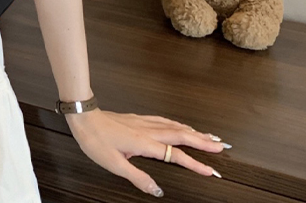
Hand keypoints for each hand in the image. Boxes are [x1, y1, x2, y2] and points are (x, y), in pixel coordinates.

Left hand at [65, 107, 230, 197]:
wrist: (83, 116)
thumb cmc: (95, 139)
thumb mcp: (114, 164)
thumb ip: (137, 177)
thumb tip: (156, 190)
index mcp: (144, 143)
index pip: (175, 155)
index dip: (195, 163)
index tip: (211, 170)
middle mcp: (147, 130)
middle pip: (181, 134)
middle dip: (202, 141)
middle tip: (221, 145)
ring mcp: (143, 122)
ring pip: (174, 125)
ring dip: (193, 130)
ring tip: (208, 135)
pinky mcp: (137, 118)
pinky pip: (164, 120)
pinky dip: (177, 123)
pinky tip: (179, 124)